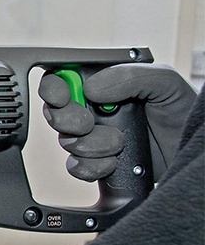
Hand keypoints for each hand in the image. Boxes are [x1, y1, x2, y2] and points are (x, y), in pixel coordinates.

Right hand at [40, 64, 196, 180]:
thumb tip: (90, 88)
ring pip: (67, 142)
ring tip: (119, 143)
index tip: (61, 96)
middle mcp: (94, 110)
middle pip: (55, 112)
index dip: (53, 87)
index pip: (63, 79)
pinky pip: (76, 168)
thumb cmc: (184, 114)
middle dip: (67, 119)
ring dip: (92, 145)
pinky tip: (113, 163)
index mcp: (105, 84)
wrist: (193, 155)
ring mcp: (94, 138)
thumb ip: (129, 76)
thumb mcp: (164, 83)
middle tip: (88, 123)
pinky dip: (92, 167)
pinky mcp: (97, 164)